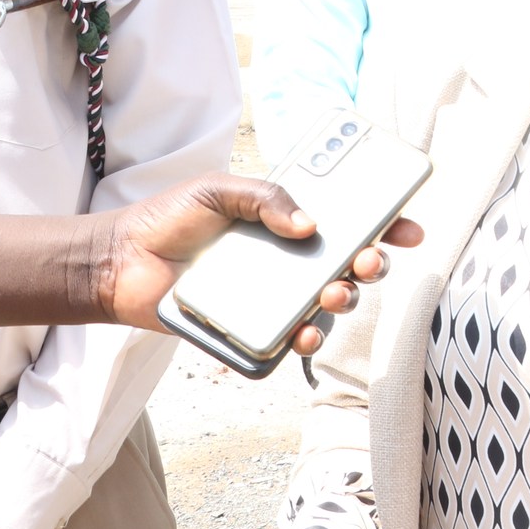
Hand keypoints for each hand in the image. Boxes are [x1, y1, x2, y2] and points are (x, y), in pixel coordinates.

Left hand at [93, 173, 423, 352]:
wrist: (121, 262)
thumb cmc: (170, 219)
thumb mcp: (218, 190)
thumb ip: (265, 198)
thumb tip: (310, 225)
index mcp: (289, 219)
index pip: (348, 218)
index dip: (385, 221)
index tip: (407, 225)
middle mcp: (292, 258)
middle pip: (350, 263)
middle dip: (372, 262)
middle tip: (366, 258)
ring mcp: (276, 294)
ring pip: (331, 302)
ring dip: (345, 299)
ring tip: (333, 293)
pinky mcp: (256, 328)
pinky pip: (294, 338)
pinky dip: (309, 337)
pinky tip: (307, 331)